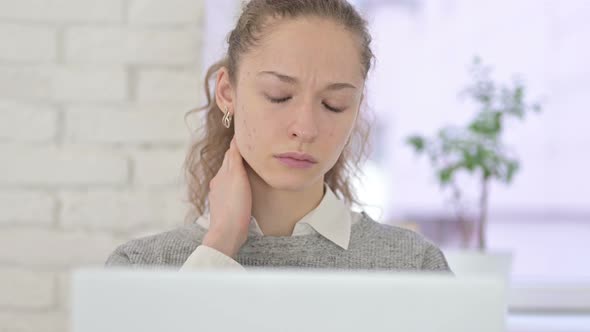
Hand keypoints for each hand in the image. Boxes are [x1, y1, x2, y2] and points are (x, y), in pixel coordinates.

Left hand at [202, 136, 251, 257]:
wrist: (227, 232)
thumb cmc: (235, 205)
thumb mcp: (237, 178)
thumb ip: (235, 159)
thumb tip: (234, 140)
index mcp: (222, 174)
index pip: (230, 154)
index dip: (238, 145)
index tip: (245, 136)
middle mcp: (218, 182)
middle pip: (228, 165)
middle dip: (237, 156)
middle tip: (250, 148)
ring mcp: (219, 195)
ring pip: (229, 178)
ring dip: (236, 170)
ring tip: (247, 166)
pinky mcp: (224, 207)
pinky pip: (230, 190)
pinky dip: (236, 184)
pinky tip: (242, 188)